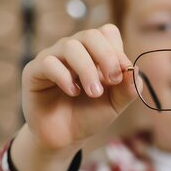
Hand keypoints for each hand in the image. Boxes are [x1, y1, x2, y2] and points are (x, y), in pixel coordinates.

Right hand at [21, 23, 136, 151]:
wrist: (64, 138)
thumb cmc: (89, 115)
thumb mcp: (116, 103)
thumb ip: (129, 87)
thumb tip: (135, 69)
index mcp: (94, 52)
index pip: (107, 32)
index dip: (117, 51)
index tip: (121, 75)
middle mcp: (73, 49)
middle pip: (90, 35)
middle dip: (106, 57)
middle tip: (112, 81)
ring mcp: (53, 57)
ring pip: (70, 46)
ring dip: (87, 70)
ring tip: (94, 92)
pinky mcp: (34, 71)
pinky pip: (49, 62)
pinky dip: (65, 77)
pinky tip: (73, 92)